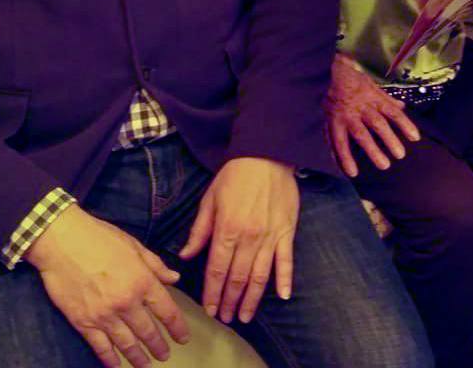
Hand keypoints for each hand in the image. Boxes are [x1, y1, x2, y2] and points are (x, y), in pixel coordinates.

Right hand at [25, 206, 189, 367]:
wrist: (62, 241)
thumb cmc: (98, 237)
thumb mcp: (134, 245)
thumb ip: (155, 265)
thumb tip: (174, 278)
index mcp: (142, 281)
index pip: (167, 312)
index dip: (178, 328)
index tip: (182, 337)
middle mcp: (126, 302)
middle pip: (148, 332)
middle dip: (159, 346)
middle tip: (165, 355)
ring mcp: (104, 315)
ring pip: (127, 344)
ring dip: (139, 358)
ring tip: (146, 364)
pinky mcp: (84, 322)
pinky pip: (101, 347)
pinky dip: (110, 360)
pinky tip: (117, 365)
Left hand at [178, 157, 298, 324]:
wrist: (266, 154)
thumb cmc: (234, 176)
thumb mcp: (210, 200)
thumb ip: (199, 231)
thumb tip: (185, 256)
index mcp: (227, 229)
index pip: (217, 269)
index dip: (212, 292)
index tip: (209, 310)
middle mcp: (249, 237)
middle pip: (237, 277)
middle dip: (229, 301)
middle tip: (225, 318)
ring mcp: (270, 236)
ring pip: (260, 275)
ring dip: (252, 299)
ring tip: (244, 316)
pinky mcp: (287, 231)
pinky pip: (286, 260)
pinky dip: (285, 280)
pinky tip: (283, 296)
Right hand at [324, 54, 420, 177]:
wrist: (328, 73)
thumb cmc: (353, 81)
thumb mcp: (372, 86)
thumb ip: (387, 99)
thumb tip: (402, 107)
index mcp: (373, 99)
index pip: (392, 112)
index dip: (405, 124)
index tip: (415, 138)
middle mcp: (361, 108)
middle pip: (378, 124)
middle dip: (390, 140)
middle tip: (400, 155)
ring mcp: (346, 116)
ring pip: (360, 135)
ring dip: (372, 151)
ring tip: (384, 165)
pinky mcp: (332, 122)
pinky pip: (337, 141)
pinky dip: (342, 157)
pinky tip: (350, 170)